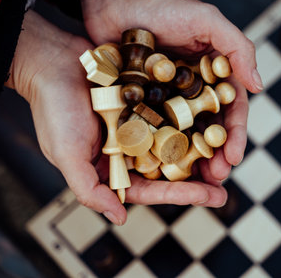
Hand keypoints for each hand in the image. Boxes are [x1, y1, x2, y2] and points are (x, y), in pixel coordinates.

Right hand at [7, 10, 226, 224]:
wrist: (53, 62)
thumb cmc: (54, 109)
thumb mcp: (67, 154)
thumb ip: (90, 190)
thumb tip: (120, 218)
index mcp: (112, 167)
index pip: (150, 188)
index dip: (180, 195)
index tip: (209, 196)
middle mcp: (130, 149)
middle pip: (168, 170)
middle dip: (196, 181)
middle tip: (224, 188)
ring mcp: (140, 125)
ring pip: (175, 144)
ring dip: (199, 152)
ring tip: (227, 159)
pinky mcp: (146, 102)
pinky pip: (172, 113)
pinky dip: (190, 120)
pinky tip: (213, 123)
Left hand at [81, 0, 261, 183]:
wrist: (113, 0)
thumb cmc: (161, 6)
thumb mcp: (206, 20)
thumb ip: (237, 48)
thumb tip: (259, 86)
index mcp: (215, 74)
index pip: (232, 109)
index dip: (236, 134)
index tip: (233, 157)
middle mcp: (194, 90)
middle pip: (210, 128)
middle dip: (216, 155)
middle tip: (215, 179)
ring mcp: (169, 98)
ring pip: (185, 135)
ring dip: (192, 159)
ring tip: (195, 182)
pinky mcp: (144, 103)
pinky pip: (156, 129)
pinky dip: (161, 149)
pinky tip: (162, 167)